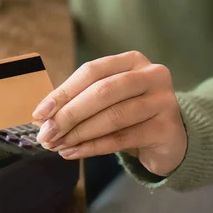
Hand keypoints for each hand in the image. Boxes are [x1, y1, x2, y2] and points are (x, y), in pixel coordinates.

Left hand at [33, 51, 186, 177]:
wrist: (171, 138)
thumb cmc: (132, 113)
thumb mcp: (110, 98)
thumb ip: (81, 99)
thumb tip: (43, 115)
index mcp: (132, 60)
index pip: (92, 71)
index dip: (63, 91)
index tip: (40, 112)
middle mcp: (151, 75)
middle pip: (102, 92)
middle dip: (69, 114)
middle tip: (46, 134)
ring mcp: (162, 101)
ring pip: (113, 117)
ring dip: (79, 133)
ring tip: (57, 145)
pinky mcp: (166, 129)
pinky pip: (122, 139)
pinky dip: (93, 147)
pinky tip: (73, 153)